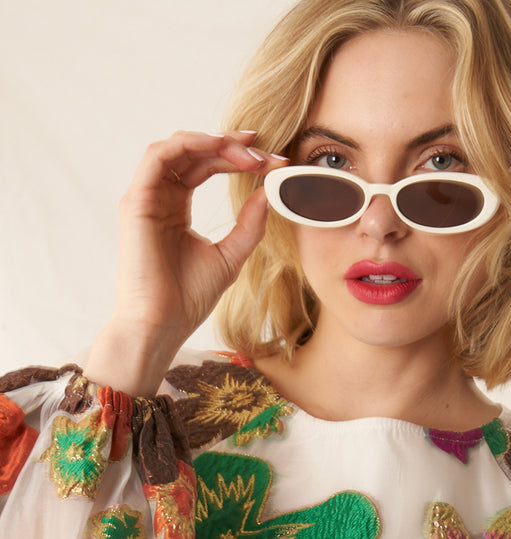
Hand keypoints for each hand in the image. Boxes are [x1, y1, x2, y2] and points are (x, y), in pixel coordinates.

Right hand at [85, 131, 286, 393]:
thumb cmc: (188, 299)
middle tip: (266, 152)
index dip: (239, 157)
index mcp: (177, 207)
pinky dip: (189, 144)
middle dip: (233, 146)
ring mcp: (145, 197)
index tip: (274, 160)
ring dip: (214, 141)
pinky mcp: (136, 202)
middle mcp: (159, 197)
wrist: (161, 325)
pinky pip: (158, 156)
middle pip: (195, 152)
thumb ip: (248, 226)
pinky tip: (219, 146)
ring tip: (248, 151)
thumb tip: (267, 193)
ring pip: (176, 146)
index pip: (207, 166)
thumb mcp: (230, 256)